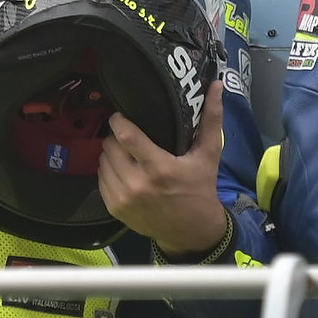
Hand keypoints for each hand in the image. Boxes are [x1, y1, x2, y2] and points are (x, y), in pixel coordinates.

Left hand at [98, 100, 228, 257]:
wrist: (191, 231)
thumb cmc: (201, 188)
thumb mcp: (209, 154)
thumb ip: (212, 119)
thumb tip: (217, 85)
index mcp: (159, 168)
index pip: (125, 136)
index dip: (119, 120)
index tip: (122, 114)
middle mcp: (137, 184)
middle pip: (110, 146)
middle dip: (117, 136)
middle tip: (129, 135)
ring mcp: (123, 198)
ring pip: (102, 161)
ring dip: (111, 153)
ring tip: (126, 152)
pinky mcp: (114, 209)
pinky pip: (100, 179)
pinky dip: (109, 171)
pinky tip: (123, 169)